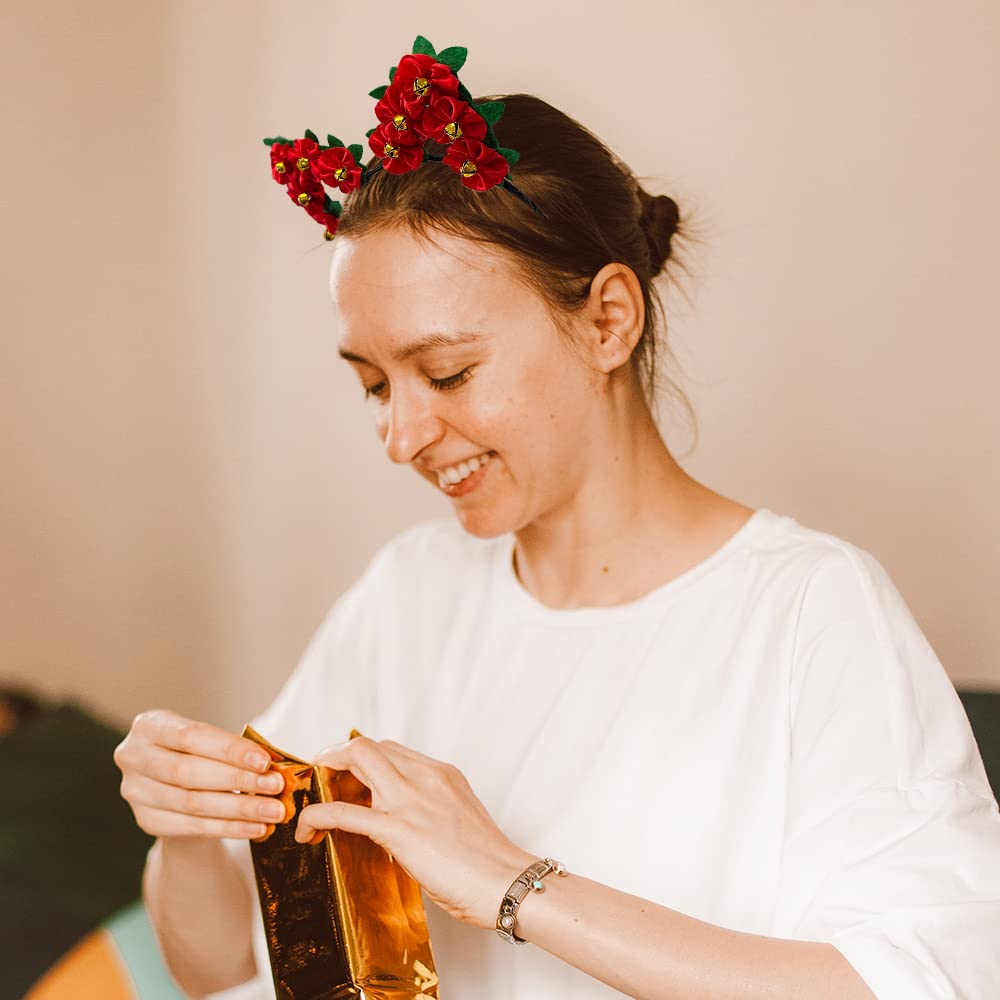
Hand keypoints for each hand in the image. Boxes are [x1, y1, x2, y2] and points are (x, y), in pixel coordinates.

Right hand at [113, 708, 287, 839]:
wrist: (175, 784)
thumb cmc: (198, 752)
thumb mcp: (207, 740)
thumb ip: (232, 749)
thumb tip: (273, 765)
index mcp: (149, 725)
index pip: (192, 737)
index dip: (229, 750)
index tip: (264, 761)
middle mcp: (134, 757)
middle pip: (189, 772)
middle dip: (237, 780)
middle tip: (275, 786)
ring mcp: (135, 792)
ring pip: (193, 803)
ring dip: (239, 809)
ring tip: (273, 811)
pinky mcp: (146, 821)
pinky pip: (193, 827)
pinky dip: (229, 828)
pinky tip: (255, 828)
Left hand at [294, 737, 533, 928]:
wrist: (507, 884)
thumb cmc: (490, 863)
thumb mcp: (459, 818)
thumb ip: (431, 809)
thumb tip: (403, 824)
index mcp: (442, 774)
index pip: (391, 749)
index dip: (361, 759)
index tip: (346, 776)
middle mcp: (426, 777)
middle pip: (368, 746)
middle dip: (336, 757)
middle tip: (321, 781)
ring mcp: (411, 800)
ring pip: (356, 759)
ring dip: (326, 774)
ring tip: (312, 798)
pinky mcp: (399, 830)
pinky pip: (345, 812)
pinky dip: (318, 815)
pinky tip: (307, 830)